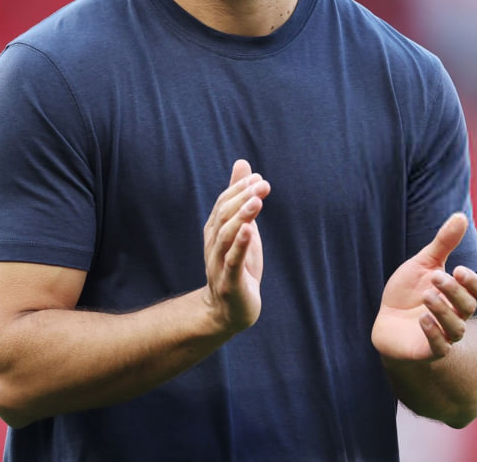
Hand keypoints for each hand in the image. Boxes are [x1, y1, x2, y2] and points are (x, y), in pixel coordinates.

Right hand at [201, 159, 269, 333]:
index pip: (223, 204)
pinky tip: (249, 230)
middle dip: (242, 198)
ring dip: (241, 216)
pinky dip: (239, 245)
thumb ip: (240, 199)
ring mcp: (219, 264)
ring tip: (256, 201)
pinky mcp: (229, 282)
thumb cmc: (239, 266)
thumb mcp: (243, 228)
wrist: (230, 311)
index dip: (239, 189)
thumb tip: (243, 164)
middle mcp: (213, 245)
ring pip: (225, 236)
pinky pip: (232, 261)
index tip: (258, 177)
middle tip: (262, 185)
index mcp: (215, 232)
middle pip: (223, 216)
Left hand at [371, 212, 476, 362]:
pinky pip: (439, 347)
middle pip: (467, 307)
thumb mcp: (424, 264)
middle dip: (454, 291)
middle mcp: (455, 317)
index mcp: (458, 296)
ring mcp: (443, 335)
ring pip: (457, 329)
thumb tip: (461, 215)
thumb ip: (444, 243)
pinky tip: (422, 319)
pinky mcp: (426, 350)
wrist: (385, 320)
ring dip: (444, 311)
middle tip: (435, 277)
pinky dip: (434, 333)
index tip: (457, 269)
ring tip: (427, 296)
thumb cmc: (408, 292)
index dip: (474, 283)